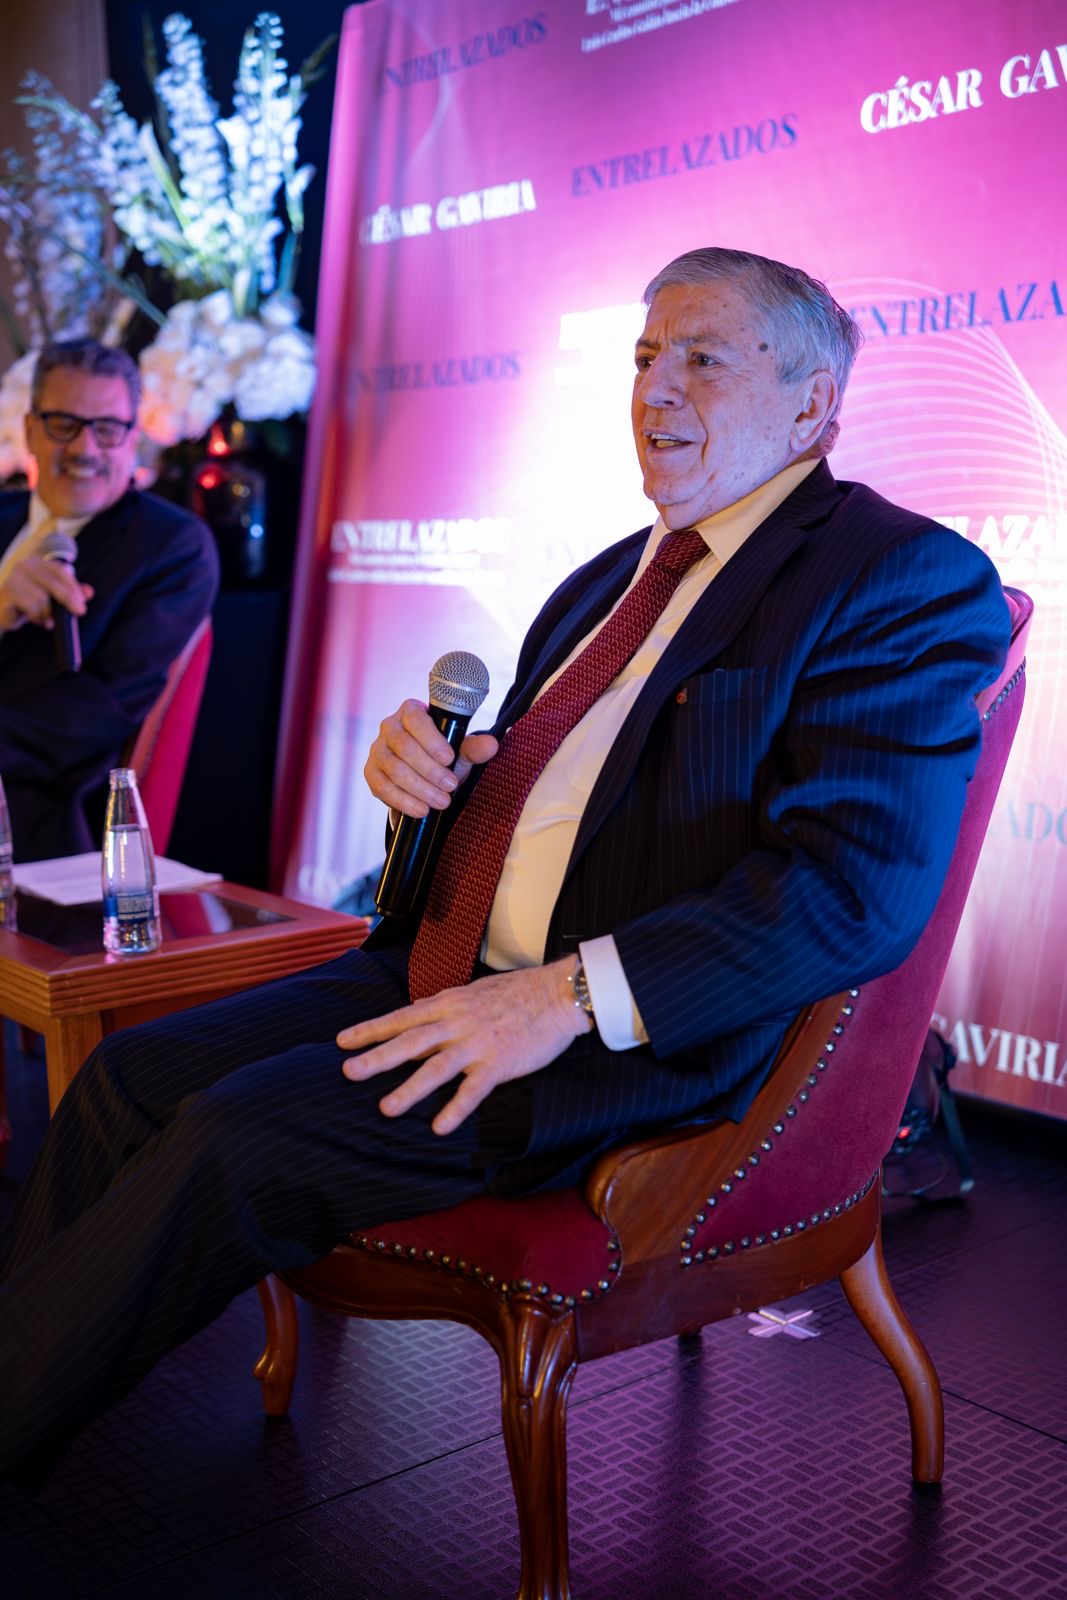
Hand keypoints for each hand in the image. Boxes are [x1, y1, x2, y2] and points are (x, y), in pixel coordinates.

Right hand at [0, 553, 92, 632]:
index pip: (60, 571)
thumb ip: (70, 592)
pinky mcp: (6, 593)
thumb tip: (89, 592)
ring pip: (42, 598)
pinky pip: (30, 607)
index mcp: (36, 563)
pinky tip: (37, 620)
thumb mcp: (52, 597)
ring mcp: (13, 578)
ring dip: (48, 613)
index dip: (73, 586)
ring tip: (47, 620)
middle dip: (68, 599)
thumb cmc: (29, 603)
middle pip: (53, 582)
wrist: (3, 613)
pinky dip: (37, 617)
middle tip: (79, 612)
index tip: (82, 602)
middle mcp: (24, 566)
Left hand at [338, 958, 591, 1133]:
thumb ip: (445, 1007)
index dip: (371, 1029)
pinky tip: (439, 1127)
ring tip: (385, 1108)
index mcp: (448, 1004)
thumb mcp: (473, 992)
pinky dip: (456, 1108)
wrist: (557, 993)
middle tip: (347, 1071)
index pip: (402, 1017)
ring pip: (436, 1067)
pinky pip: (474, 1089)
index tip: (343, 1041)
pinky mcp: (499, 1062)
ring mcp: (477, 1043)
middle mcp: (457, 1022)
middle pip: (409, 1041)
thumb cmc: (517, 993)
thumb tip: (419, 1013)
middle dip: (376, 1057)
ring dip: (409, 1089)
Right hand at [364, 698, 497, 817]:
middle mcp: (389, 726)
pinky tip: (422, 810)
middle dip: (430, 770)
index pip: (415, 719)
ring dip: (420, 788)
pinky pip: (381, 788)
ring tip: (442, 801)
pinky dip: (403, 801)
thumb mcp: (460, 751)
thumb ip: (474, 748)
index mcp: (410, 711)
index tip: (450, 758)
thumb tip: (491, 745)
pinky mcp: (371, 772)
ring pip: (394, 769)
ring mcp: (377, 750)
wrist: (426, 776)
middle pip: (404, 747)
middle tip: (451, 786)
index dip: (431, 740)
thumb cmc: (443, 756)